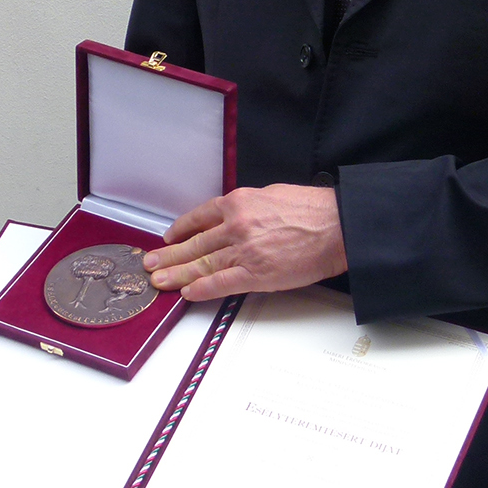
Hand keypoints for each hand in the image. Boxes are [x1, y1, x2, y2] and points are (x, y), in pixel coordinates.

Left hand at [143, 184, 347, 301]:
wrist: (338, 227)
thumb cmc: (313, 210)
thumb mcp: (272, 194)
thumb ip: (248, 206)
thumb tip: (233, 217)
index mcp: (238, 202)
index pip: (199, 217)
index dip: (181, 230)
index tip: (169, 239)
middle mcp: (235, 225)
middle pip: (194, 244)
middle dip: (168, 256)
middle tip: (149, 264)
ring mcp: (243, 251)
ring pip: (201, 264)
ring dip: (176, 274)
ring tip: (158, 280)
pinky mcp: (256, 274)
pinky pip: (220, 283)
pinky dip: (201, 289)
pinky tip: (187, 293)